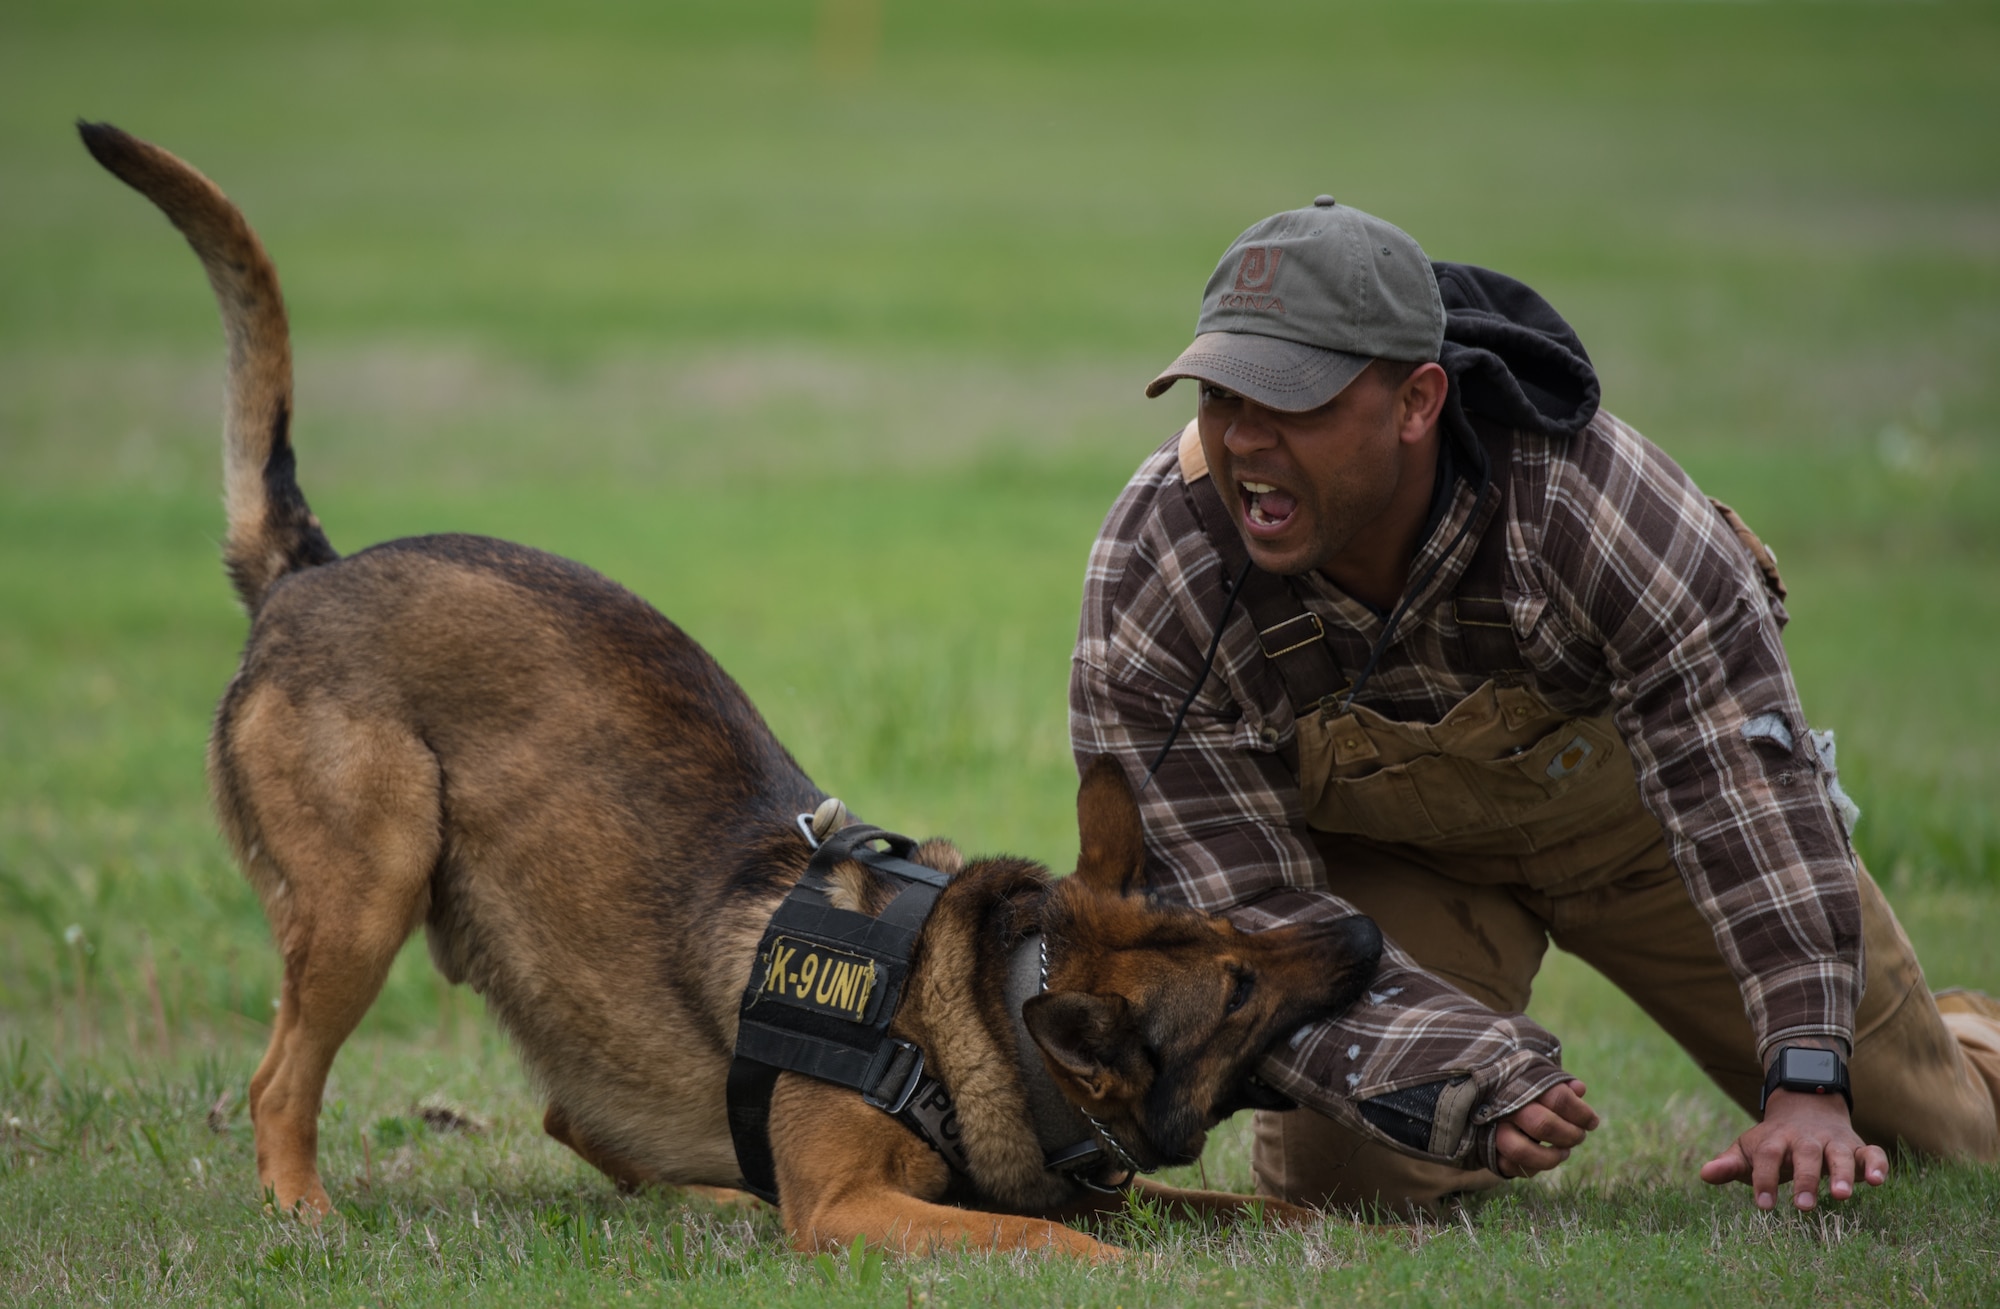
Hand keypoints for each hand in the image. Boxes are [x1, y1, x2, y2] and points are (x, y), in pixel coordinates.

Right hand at [1494, 1078, 1598, 1178]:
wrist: (1473, 1094)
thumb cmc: (1515, 1087)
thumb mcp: (1534, 1077)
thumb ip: (1557, 1083)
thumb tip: (1579, 1090)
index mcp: (1520, 1084)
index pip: (1558, 1098)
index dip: (1582, 1113)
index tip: (1592, 1121)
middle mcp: (1505, 1107)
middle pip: (1543, 1124)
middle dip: (1569, 1135)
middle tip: (1579, 1136)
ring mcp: (1493, 1129)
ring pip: (1522, 1151)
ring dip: (1550, 1157)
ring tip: (1564, 1152)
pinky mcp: (1487, 1150)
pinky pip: (1511, 1167)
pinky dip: (1533, 1168)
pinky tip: (1545, 1159)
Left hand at [1699, 1089, 1888, 1209]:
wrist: (1805, 1105)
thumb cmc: (1773, 1141)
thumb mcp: (1749, 1149)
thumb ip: (1730, 1164)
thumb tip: (1704, 1174)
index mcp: (1776, 1139)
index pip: (1768, 1156)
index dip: (1764, 1179)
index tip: (1763, 1205)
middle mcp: (1806, 1139)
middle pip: (1806, 1155)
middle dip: (1804, 1180)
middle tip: (1802, 1208)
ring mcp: (1833, 1141)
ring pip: (1840, 1154)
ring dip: (1843, 1173)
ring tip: (1842, 1196)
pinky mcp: (1857, 1147)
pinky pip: (1872, 1153)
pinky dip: (1878, 1164)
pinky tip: (1878, 1181)